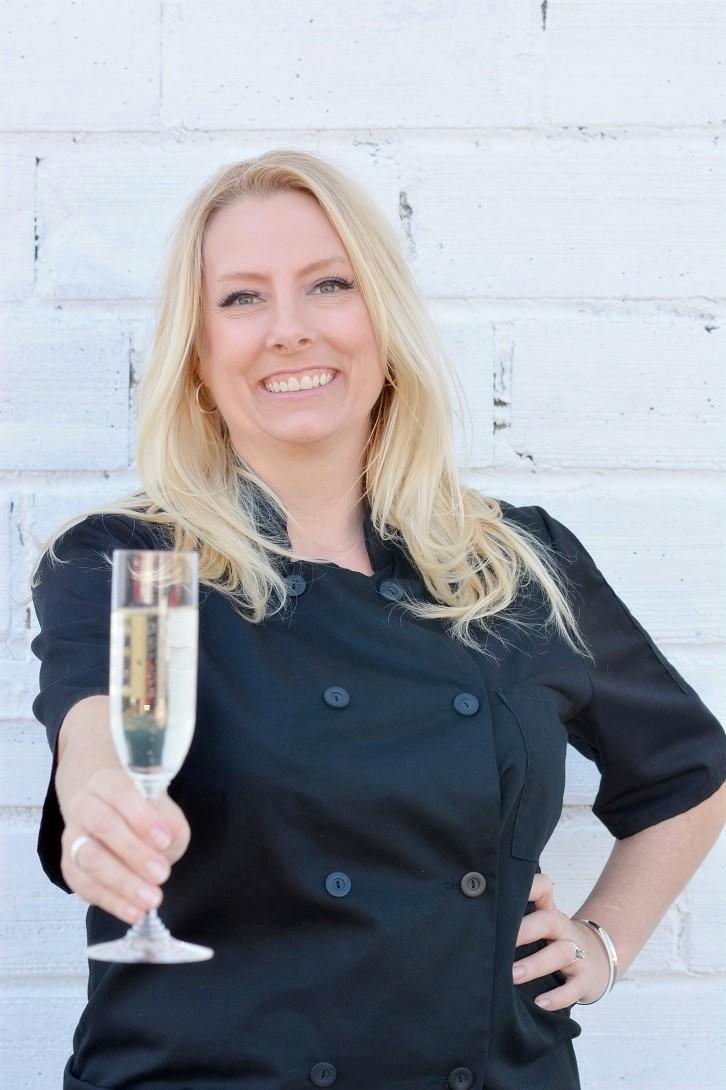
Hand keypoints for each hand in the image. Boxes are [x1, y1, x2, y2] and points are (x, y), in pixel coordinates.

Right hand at [59, 768, 190, 924]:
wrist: (105, 812)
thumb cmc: (141, 811)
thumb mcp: (162, 809)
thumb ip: (168, 823)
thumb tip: (167, 842)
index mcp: (108, 782)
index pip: (121, 793)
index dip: (142, 817)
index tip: (165, 840)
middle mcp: (84, 805)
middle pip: (102, 825)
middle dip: (134, 852)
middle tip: (162, 874)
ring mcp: (72, 837)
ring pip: (89, 858)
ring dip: (122, 882)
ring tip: (151, 899)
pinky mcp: (69, 867)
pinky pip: (85, 886)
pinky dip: (112, 901)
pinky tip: (134, 911)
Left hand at [512, 871, 611, 1008]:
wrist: (598, 959)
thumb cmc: (555, 941)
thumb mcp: (541, 924)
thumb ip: (517, 920)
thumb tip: (474, 923)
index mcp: (549, 912)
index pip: (543, 888)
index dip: (529, 886)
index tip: (504, 894)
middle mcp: (563, 929)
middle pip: (548, 920)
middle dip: (524, 931)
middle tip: (499, 943)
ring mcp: (577, 953)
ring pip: (561, 953)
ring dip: (535, 964)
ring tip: (513, 975)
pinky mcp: (584, 979)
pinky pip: (574, 987)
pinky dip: (558, 996)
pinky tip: (540, 1002)